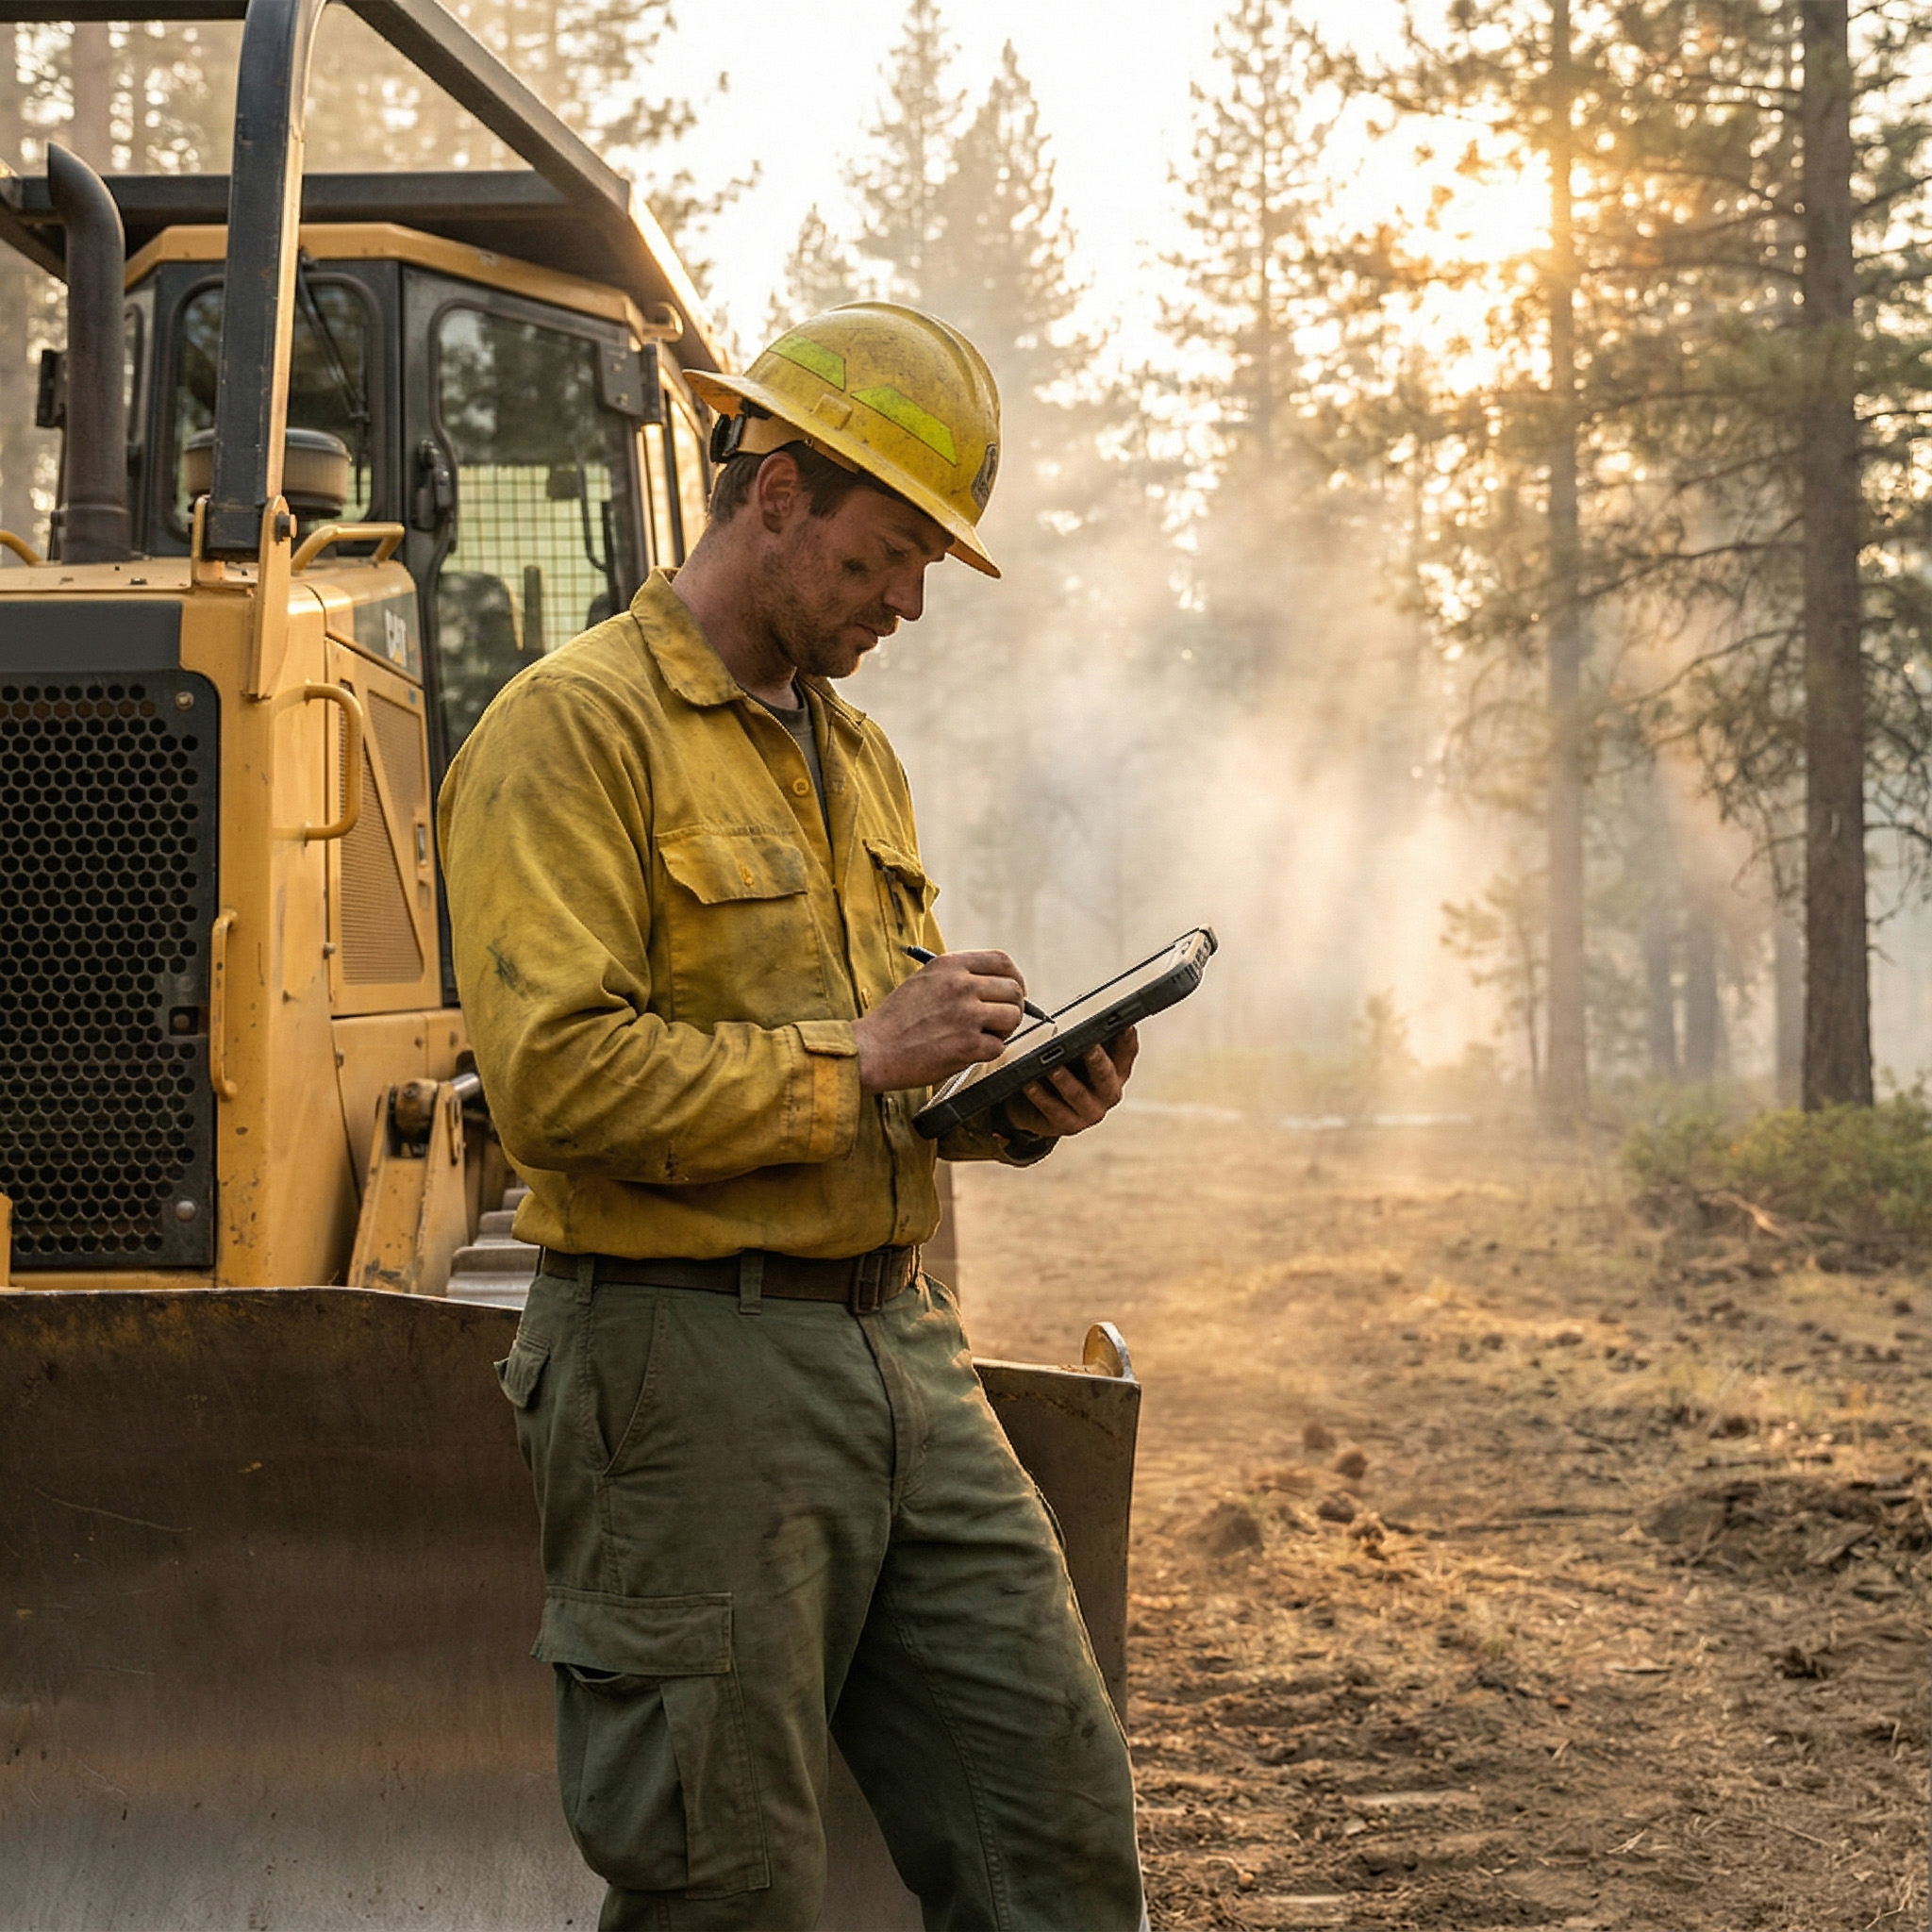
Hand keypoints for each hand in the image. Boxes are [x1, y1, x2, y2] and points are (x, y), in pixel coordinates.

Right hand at [854, 949, 1027, 1094]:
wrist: (873, 1049)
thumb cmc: (896, 1020)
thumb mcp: (924, 980)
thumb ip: (957, 976)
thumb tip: (993, 984)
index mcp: (950, 965)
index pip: (1002, 961)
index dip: (1015, 977)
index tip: (1014, 990)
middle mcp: (961, 985)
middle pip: (1014, 990)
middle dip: (1012, 1007)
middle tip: (1000, 1020)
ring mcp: (967, 1015)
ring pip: (1013, 1017)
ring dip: (1003, 1030)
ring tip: (982, 1036)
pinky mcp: (968, 1045)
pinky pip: (999, 1047)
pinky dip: (987, 1052)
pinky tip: (967, 1051)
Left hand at [1002, 1027, 1137, 1139]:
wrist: (1036, 1108)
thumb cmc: (1062, 1070)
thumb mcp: (1076, 1053)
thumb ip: (1085, 1037)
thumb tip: (1082, 1010)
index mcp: (1117, 1071)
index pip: (1127, 1052)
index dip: (1127, 1038)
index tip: (1123, 1023)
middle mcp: (1109, 1093)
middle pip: (1106, 1075)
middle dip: (1097, 1060)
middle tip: (1088, 1046)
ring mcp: (1091, 1112)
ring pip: (1078, 1094)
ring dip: (1064, 1079)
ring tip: (1052, 1066)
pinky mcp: (1070, 1126)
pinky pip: (1054, 1110)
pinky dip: (1041, 1097)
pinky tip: (1029, 1085)